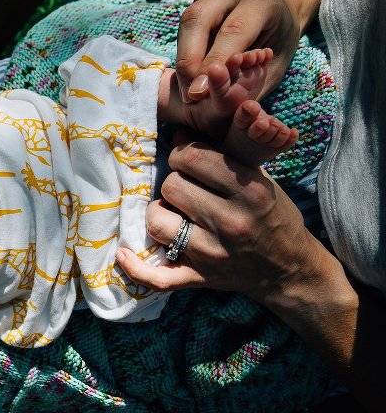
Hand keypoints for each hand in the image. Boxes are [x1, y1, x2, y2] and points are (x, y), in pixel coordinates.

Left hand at [114, 139, 328, 302]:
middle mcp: (230, 222)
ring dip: (159, 214)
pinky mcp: (199, 278)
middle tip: (185, 189)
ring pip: (157, 222)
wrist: (289, 269)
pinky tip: (124, 254)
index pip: (193, 157)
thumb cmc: (272, 216)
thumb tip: (176, 134)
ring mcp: (212, 253)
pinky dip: (136, 268)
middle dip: (173, 182)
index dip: (182, 154)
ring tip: (174, 214)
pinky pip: (157, 278)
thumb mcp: (258, 179)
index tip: (187, 161)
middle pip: (171, 186)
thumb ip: (219, 156)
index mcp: (250, 192)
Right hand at [176, 0, 298, 102]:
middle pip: (199, 19)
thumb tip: (211, 96)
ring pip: (187, 22)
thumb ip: (247, 78)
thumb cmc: (279, 42)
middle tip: (190, 94)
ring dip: (183, 59)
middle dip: (188, 60)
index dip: (212, 64)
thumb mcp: (275, 64)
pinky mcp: (198, 1)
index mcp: (262, 0)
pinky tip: (190, 77)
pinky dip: (184, 54)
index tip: (199, 94)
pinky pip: (185, 28)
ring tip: (188, 90)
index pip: (232, 31)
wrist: (281, 8)